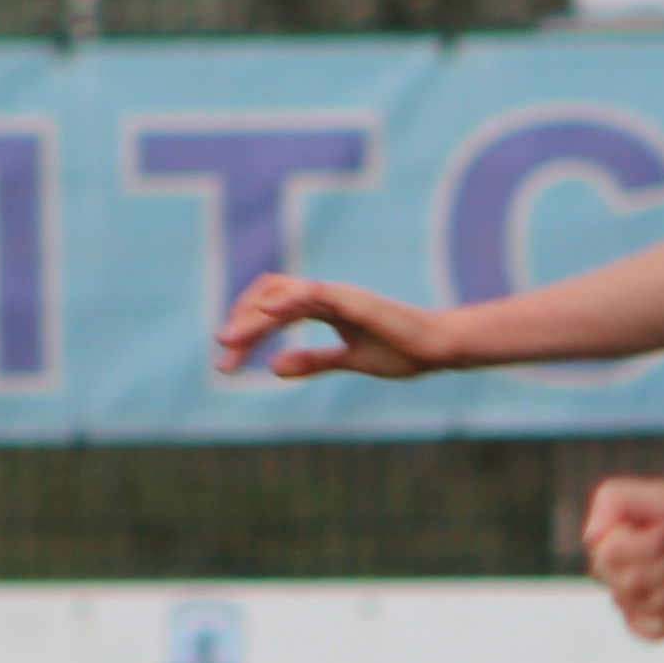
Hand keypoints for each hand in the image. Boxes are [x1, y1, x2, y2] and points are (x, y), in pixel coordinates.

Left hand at [213, 273, 455, 381]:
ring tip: (230, 339)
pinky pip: (315, 295)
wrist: (440, 348)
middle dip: (242, 323)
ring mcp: (341, 296)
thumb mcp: (348, 360)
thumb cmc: (401, 351)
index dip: (248, 330)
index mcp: (326, 307)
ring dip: (254, 316)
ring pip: (285, 293)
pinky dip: (287, 301)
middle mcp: (329, 295)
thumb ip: (313, 362)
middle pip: (271, 297)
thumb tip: (274, 369)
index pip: (275, 309)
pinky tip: (267, 314)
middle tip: (222, 354)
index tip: (228, 359)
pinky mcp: (356, 302)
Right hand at [581, 474, 663, 639]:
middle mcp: (611, 570)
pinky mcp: (648, 622)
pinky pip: (650, 629)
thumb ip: (613, 501)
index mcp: (607, 538)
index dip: (645, 546)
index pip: (609, 553)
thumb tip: (592, 535)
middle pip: (627, 583)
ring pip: (644, 606)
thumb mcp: (657, 496)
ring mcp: (629, 599)